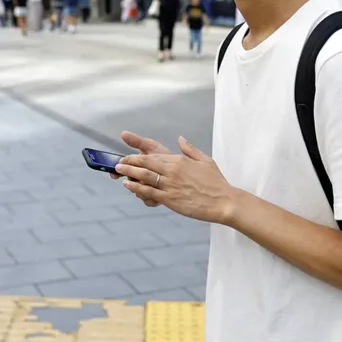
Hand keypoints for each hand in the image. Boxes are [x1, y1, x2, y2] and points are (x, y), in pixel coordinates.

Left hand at [115, 136, 239, 223]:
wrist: (224, 202)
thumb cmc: (216, 182)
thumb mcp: (205, 160)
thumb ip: (190, 149)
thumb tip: (180, 139)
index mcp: (179, 160)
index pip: (153, 156)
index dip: (138, 157)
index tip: (129, 157)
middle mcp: (173, 170)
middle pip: (145, 164)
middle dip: (129, 162)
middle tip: (118, 163)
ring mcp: (170, 185)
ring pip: (144, 177)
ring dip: (129, 173)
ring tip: (118, 171)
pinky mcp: (170, 199)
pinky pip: (149, 192)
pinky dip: (136, 187)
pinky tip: (129, 185)